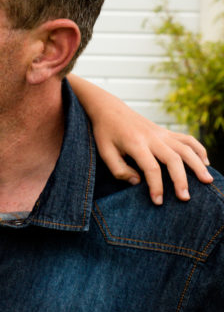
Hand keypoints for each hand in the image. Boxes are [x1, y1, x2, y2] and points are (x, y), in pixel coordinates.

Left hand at [93, 121, 210, 204]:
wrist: (110, 109)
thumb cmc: (105, 133)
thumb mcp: (104, 152)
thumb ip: (119, 169)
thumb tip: (138, 182)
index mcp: (135, 144)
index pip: (151, 168)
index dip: (156, 186)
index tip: (158, 202)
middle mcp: (152, 137)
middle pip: (173, 159)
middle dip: (181, 180)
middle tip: (185, 198)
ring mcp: (162, 133)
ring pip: (186, 148)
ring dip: (198, 165)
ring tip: (207, 181)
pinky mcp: (166, 131)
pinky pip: (188, 139)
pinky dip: (199, 149)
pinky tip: (205, 163)